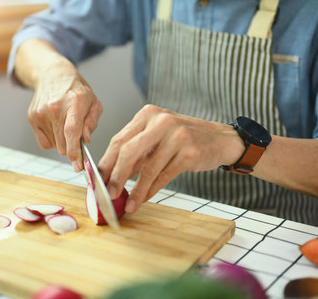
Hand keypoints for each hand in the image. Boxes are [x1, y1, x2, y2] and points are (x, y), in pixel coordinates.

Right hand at [27, 62, 101, 171]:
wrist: (53, 75)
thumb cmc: (76, 90)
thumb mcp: (93, 103)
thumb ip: (91, 123)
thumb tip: (85, 140)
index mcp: (74, 102)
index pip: (72, 132)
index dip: (74, 151)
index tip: (77, 165)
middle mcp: (55, 108)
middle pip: (62, 144)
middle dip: (72, 147)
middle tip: (77, 137)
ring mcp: (41, 113)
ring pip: (54, 145)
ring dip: (62, 142)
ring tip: (65, 124)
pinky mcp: (32, 118)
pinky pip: (44, 142)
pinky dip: (52, 140)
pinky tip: (55, 126)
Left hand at [98, 104, 243, 212]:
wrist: (220, 139)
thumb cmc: (184, 138)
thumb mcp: (158, 136)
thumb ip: (136, 151)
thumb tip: (112, 175)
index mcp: (148, 114)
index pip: (119, 139)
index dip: (106, 162)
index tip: (97, 179)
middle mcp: (161, 121)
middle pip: (129, 151)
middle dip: (115, 176)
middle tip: (108, 193)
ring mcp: (176, 136)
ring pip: (147, 168)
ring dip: (135, 190)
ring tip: (127, 204)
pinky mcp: (189, 153)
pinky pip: (164, 176)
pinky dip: (151, 190)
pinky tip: (143, 199)